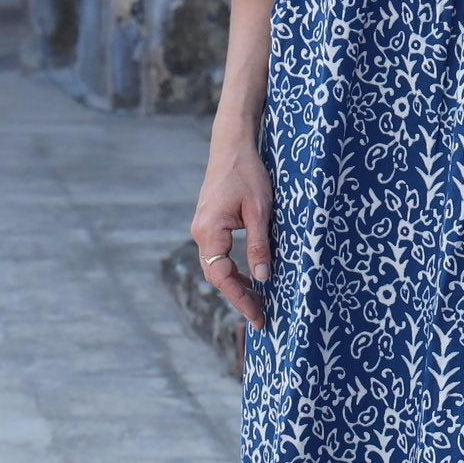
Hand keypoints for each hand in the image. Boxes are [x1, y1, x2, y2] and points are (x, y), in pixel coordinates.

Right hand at [190, 148, 274, 330]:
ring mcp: (203, 229)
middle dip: (239, 297)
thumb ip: (258, 245)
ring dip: (236, 284)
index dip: (241, 298)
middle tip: (262, 316)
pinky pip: (218, 254)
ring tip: (259, 301)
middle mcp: (201, 233)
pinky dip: (233, 269)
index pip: (222, 276)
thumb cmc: (247, 173)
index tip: (258, 316)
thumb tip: (262, 279)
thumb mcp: (259, 210)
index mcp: (209, 231)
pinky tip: (250, 276)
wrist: (232, 145)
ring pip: (217, 267)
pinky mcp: (210, 224)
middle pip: (217, 276)